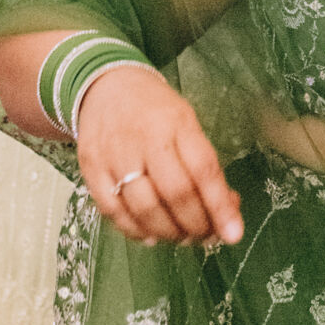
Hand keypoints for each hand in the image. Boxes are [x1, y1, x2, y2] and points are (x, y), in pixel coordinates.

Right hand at [76, 66, 243, 246]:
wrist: (104, 86)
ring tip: (182, 237)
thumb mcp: (186, 123)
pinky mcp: (91, 169)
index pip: (203, 169)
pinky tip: (152, 236)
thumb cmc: (155, 110)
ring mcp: (114, 155)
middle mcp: (144, 139)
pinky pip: (113, 212)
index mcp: (176, 123)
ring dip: (169, 233)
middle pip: (174, 193)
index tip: (234, 234)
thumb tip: (226, 211)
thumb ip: (205, 166)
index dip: (219, 206)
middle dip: (196, 225)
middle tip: (207, 236)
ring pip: (144, 209)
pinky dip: (135, 231)